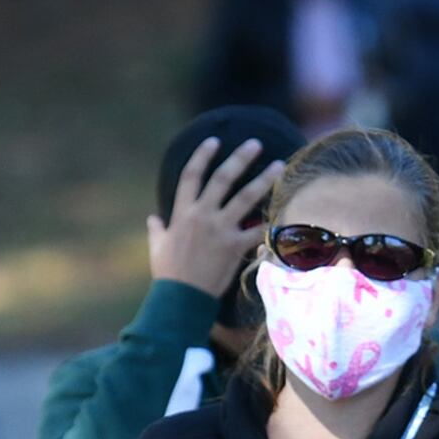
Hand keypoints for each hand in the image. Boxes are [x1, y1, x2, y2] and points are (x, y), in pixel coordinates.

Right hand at [148, 137, 281, 296]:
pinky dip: (272, 222)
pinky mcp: (234, 246)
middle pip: (223, 178)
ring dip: (264, 179)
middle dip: (240, 158)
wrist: (181, 298)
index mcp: (182, 212)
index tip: (214, 141)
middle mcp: (202, 215)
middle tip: (255, 143)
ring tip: (279, 165)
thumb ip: (157, 229)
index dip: (202, 156)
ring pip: (245, 197)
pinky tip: (286, 211)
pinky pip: (257, 230)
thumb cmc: (168, 273)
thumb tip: (153, 218)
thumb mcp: (157, 246)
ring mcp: (220, 229)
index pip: (191, 175)